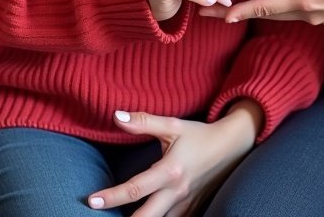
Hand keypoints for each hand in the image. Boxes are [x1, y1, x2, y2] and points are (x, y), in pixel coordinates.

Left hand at [88, 103, 261, 216]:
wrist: (231, 146)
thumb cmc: (199, 135)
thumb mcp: (173, 125)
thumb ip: (144, 122)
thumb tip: (116, 116)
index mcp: (170, 171)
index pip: (135, 189)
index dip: (111, 197)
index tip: (92, 201)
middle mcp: (177, 192)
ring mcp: (185, 205)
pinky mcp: (191, 210)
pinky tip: (145, 216)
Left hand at [200, 0, 323, 25]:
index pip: (268, 7)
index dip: (242, 10)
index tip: (219, 13)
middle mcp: (309, 11)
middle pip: (266, 13)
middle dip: (238, 11)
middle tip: (210, 8)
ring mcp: (316, 15)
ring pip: (279, 12)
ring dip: (256, 9)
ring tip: (233, 2)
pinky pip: (293, 9)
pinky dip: (276, 4)